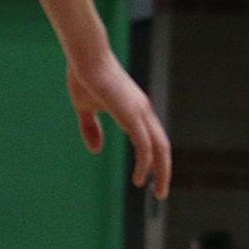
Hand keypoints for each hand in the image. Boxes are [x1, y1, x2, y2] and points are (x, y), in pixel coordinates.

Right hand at [68, 50, 172, 199]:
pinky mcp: (132, 114)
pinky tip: (139, 178)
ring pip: (159, 148)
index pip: (154, 138)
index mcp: (136, 109)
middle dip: (164, 171)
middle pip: (163, 146)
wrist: (85, 56)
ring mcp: (140, 112)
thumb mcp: (84, 108)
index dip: (155, 159)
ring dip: (161, 172)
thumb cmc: (84, 76)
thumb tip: (95, 149)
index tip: (151, 177)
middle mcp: (144, 111)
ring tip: (157, 192)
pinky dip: (145, 164)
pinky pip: (144, 145)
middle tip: (160, 193)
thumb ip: (91, 128)